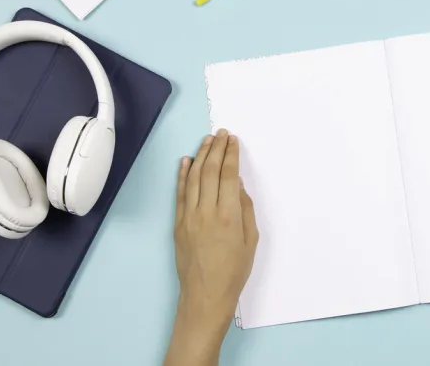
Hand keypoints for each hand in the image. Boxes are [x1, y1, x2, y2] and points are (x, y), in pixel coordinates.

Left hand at [165, 130, 258, 365]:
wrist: (206, 295)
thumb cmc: (234, 271)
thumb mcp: (251, 240)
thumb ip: (246, 209)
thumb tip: (237, 186)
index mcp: (229, 215)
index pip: (228, 175)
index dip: (231, 155)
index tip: (233, 140)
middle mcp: (207, 211)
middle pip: (210, 171)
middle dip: (216, 149)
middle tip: (221, 134)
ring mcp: (189, 216)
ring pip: (194, 178)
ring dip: (201, 156)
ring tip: (207, 140)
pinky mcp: (178, 224)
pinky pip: (180, 194)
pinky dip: (182, 175)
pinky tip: (186, 161)